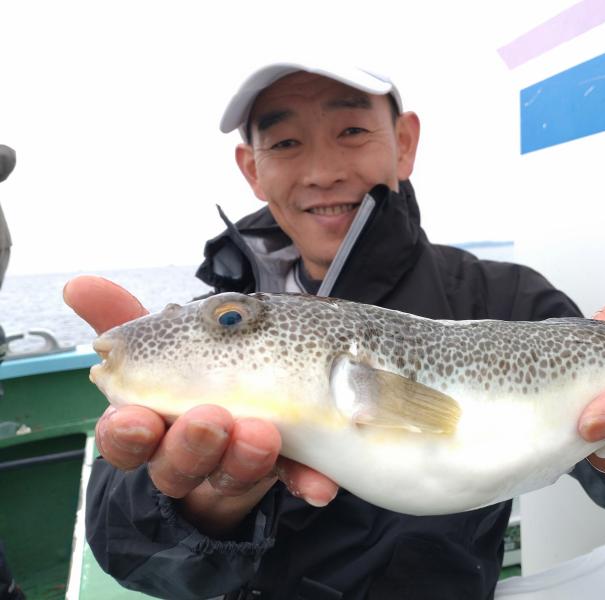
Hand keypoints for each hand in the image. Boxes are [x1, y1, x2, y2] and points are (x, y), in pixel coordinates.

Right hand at [64, 275, 337, 534]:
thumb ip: (122, 318)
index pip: (125, 439)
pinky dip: (306, 480)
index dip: (126, 433)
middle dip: (190, 445)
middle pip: (175, 466)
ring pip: (231, 475)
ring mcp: (233, 469)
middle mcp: (187, 456)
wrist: (242, 416)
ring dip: (245, 457)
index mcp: (151, 425)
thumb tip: (77, 283)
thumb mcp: (161, 344)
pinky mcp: (279, 472)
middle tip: (209, 419)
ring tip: (262, 432)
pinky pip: (293, 481)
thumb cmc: (193, 373)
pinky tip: (322, 482)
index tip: (135, 417)